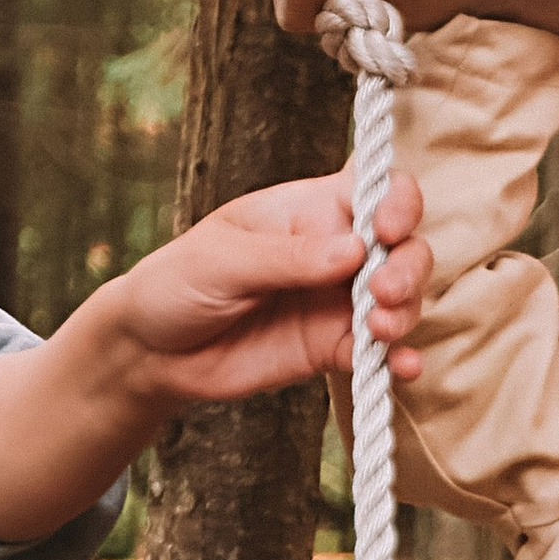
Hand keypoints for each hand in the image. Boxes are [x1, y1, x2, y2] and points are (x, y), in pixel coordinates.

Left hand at [0, 171, 429, 546]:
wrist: (151, 352)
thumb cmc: (176, 282)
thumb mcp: (223, 259)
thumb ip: (288, 256)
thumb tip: (356, 248)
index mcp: (309, 209)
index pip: (376, 189)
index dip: (398, 202)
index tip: (386, 229)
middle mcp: (336, 251)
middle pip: (403, 246)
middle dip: (407, 267)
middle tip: (381, 294)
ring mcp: (338, 301)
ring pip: (401, 299)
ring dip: (405, 313)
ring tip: (378, 332)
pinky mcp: (333, 348)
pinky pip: (379, 354)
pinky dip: (398, 361)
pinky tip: (401, 370)